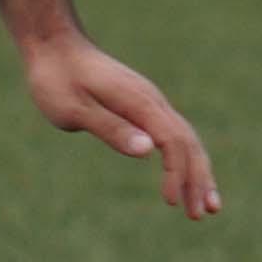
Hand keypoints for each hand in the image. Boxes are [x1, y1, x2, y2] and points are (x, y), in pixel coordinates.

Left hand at [25, 33, 220, 217]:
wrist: (54, 46)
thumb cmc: (57, 79)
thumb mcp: (73, 109)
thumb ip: (109, 128)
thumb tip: (148, 150)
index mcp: (140, 103)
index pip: (172, 141)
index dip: (176, 173)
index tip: (170, 202)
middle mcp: (153, 102)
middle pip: (189, 143)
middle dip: (198, 179)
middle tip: (202, 214)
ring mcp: (150, 103)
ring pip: (186, 140)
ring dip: (198, 173)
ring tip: (207, 207)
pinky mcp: (143, 107)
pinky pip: (173, 135)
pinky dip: (184, 159)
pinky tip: (184, 178)